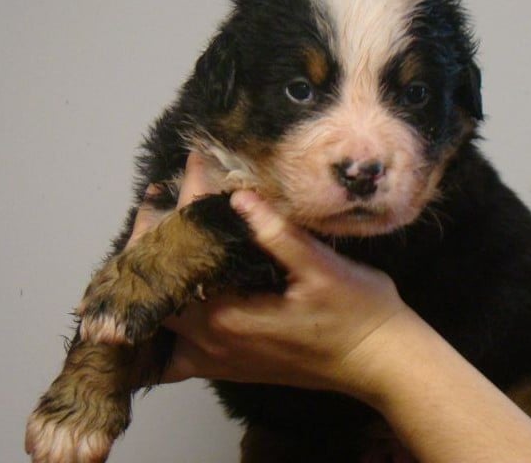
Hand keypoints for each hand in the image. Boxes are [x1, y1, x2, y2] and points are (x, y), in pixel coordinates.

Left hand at [129, 152, 410, 399]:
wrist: (379, 362)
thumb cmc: (357, 312)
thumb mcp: (324, 269)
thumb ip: (278, 234)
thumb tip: (241, 196)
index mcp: (228, 316)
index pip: (184, 254)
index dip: (184, 204)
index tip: (192, 166)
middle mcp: (211, 342)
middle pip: (152, 289)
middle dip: (151, 239)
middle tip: (160, 200)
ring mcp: (216, 358)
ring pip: (156, 320)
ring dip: (151, 280)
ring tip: (155, 240)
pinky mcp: (227, 365)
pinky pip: (173, 354)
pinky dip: (161, 327)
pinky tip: (168, 300)